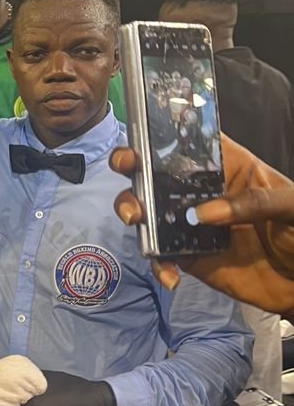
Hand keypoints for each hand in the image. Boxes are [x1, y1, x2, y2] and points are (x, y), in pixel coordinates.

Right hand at [111, 136, 293, 314]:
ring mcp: (191, 223)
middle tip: (127, 167)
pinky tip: (168, 275)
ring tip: (135, 218)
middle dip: (133, 163)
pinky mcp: (188, 255)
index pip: (194, 140)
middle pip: (158, 169)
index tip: (146, 130)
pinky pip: (162, 254)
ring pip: (148, 208)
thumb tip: (205, 213)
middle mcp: (203, 190)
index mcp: (229, 166)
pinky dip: (158, 263)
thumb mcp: (292, 207)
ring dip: (131, 208)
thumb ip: (255, 202)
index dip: (166, 129)